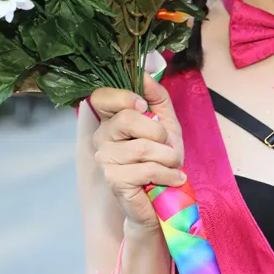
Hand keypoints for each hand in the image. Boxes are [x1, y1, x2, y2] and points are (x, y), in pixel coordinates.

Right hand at [89, 74, 184, 231]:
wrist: (163, 199)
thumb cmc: (162, 160)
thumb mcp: (166, 123)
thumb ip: (157, 98)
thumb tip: (145, 73)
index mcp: (111, 120)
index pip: (100, 96)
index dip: (123, 96)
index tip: (145, 106)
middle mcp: (101, 137)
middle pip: (126, 119)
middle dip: (159, 132)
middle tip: (168, 145)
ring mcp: (104, 159)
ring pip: (142, 148)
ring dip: (168, 157)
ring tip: (173, 165)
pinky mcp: (114, 180)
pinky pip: (147, 169)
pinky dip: (168, 174)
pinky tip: (173, 178)